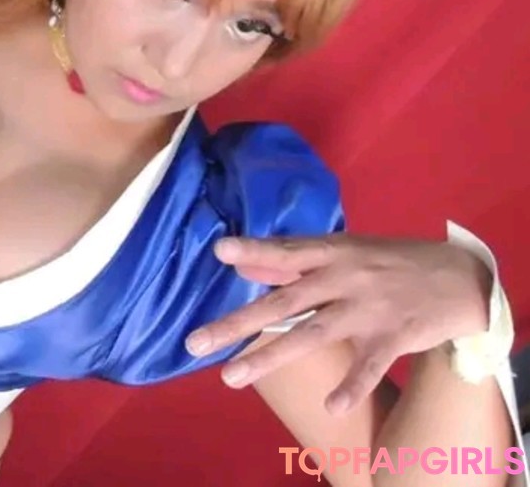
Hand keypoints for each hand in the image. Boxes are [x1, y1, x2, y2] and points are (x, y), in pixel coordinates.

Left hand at [184, 233, 492, 414]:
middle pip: (285, 302)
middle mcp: (345, 278)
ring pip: (313, 334)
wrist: (461, 278)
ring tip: (231, 376)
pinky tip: (331, 407)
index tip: (219, 250)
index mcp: (333, 253)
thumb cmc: (392, 263)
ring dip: (270, 356)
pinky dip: (352, 386)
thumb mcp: (347, 252)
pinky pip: (369, 366)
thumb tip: (245, 266)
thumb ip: (296, 262)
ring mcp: (369, 308)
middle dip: (238, 323)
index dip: (255, 250)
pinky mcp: (395, 336)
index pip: (287, 250)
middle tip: (195, 343)